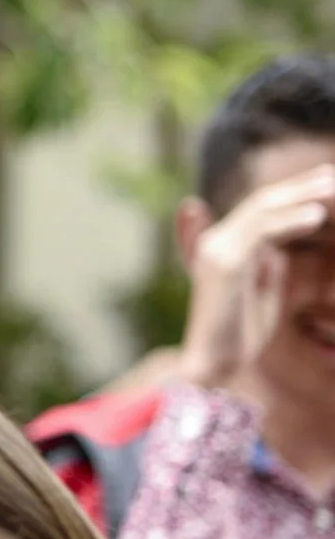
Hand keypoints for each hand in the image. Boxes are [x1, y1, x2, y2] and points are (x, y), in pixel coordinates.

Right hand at [182, 164, 334, 388]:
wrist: (214, 364)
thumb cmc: (241, 334)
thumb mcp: (264, 288)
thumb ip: (274, 260)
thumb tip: (296, 236)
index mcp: (224, 245)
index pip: (261, 206)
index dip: (294, 190)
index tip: (326, 180)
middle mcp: (216, 241)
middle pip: (262, 200)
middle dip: (301, 185)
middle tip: (332, 174)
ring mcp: (218, 250)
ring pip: (262, 208)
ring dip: (300, 196)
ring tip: (332, 188)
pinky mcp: (225, 263)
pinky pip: (261, 231)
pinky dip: (290, 220)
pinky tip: (317, 216)